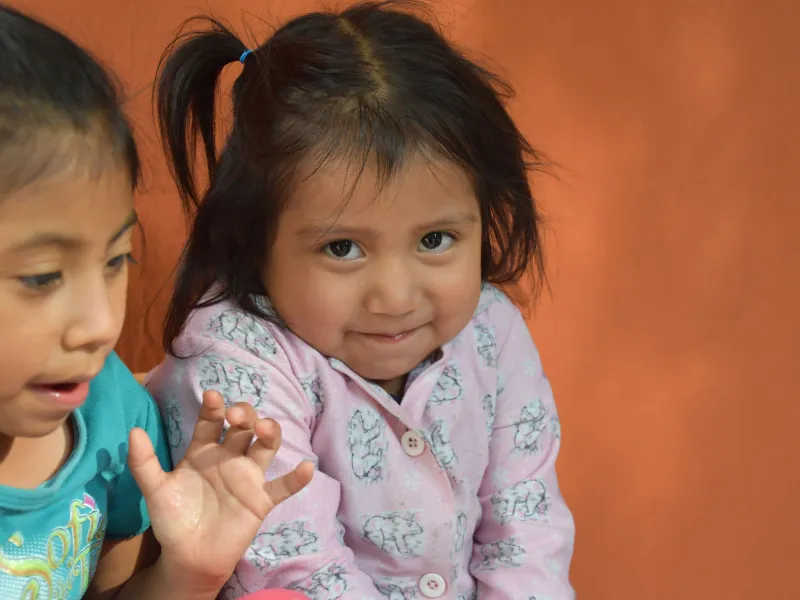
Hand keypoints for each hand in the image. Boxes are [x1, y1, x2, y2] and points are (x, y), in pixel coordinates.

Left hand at [127, 390, 313, 586]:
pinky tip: (307, 468)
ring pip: (266, 446)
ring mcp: (248, 476)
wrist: (188, 557)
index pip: (211, 422)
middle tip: (236, 416)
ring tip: (266, 429)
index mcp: (204, 450)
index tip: (212, 397)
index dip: (214, 408)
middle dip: (244, 415)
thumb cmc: (173, 519)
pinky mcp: (261, 499)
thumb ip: (144, 462)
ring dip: (270, 433)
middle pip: (244, 426)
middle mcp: (229, 457)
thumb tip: (133, 431)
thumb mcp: (155, 490)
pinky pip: (284, 486)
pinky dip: (297, 478)